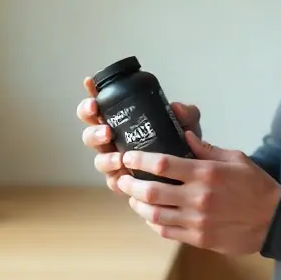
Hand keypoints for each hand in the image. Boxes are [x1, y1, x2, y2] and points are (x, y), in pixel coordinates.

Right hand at [77, 76, 200, 194]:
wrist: (190, 173)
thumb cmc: (181, 143)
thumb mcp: (186, 123)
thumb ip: (185, 113)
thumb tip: (177, 108)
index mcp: (121, 121)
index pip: (98, 108)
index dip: (90, 101)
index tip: (92, 98)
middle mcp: (112, 140)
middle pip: (90, 133)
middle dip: (93, 131)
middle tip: (107, 131)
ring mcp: (114, 161)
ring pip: (98, 158)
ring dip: (105, 157)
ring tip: (120, 158)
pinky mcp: (121, 181)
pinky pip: (111, 180)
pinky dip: (116, 177)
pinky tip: (124, 175)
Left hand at [118, 130, 280, 255]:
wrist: (275, 221)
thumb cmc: (256, 186)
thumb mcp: (236, 159)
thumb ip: (207, 148)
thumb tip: (184, 134)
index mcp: (206, 173)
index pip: (161, 164)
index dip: (138, 160)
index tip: (128, 157)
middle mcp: (198, 197)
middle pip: (150, 191)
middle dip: (130, 184)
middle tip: (123, 179)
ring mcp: (197, 221)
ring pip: (154, 214)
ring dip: (138, 205)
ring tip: (133, 198)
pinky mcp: (199, 239)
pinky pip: (166, 232)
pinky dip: (153, 222)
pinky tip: (151, 215)